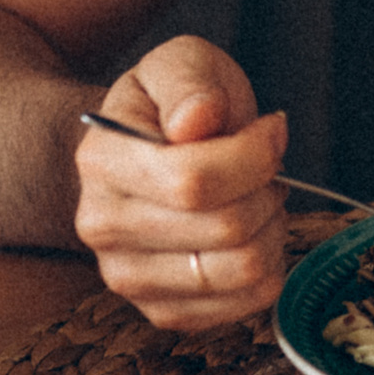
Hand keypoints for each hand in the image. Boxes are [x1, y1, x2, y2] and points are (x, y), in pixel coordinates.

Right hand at [72, 35, 288, 329]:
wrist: (145, 152)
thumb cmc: (172, 105)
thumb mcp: (180, 63)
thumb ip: (189, 81)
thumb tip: (195, 119)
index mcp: (101, 161)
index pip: (195, 180)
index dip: (255, 155)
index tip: (271, 129)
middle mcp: (102, 227)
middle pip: (227, 227)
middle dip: (268, 189)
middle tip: (264, 170)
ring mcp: (127, 277)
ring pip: (242, 269)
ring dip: (272, 228)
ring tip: (257, 200)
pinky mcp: (161, 311)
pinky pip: (244, 305)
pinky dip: (269, 267)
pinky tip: (252, 236)